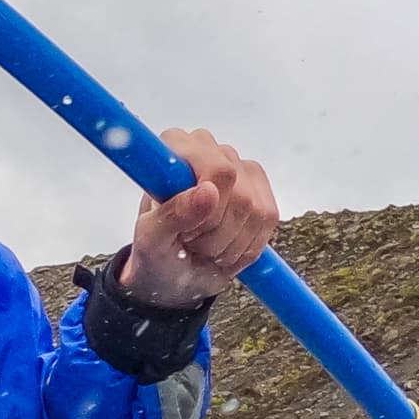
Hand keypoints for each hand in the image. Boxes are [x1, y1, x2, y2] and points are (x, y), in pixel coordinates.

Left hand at [124, 129, 279, 307]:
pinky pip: (267, 221)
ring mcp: (240, 167)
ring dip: (227, 243)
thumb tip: (208, 191)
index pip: (214, 167)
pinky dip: (245, 248)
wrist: (168, 270)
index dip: (206, 203)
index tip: (186, 230)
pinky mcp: (262, 190)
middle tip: (188, 242)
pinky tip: (221, 249)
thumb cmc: (153, 251)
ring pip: (254, 209)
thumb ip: (172, 215)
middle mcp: (209, 148)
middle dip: (213, 230)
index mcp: (174, 148)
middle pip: (236, 190)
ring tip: (201, 246)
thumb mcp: (151, 241)